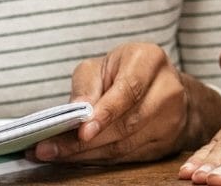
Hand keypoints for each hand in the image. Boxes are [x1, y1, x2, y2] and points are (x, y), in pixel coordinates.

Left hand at [36, 42, 220, 164]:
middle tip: (49, 149)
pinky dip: (100, 160)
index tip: (81, 130)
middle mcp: (168, 89)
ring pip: (126, 146)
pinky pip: (129, 158)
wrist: (163, 87)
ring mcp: (171, 119)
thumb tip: (75, 112)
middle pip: (126, 124)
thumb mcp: (101, 66)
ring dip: (87, 155)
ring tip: (55, 155)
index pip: (128, 90)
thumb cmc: (125, 72)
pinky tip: (77, 158)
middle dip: (84, 141)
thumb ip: (86, 86)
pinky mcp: (167, 143)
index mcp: (150, 60)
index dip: (105, 113)